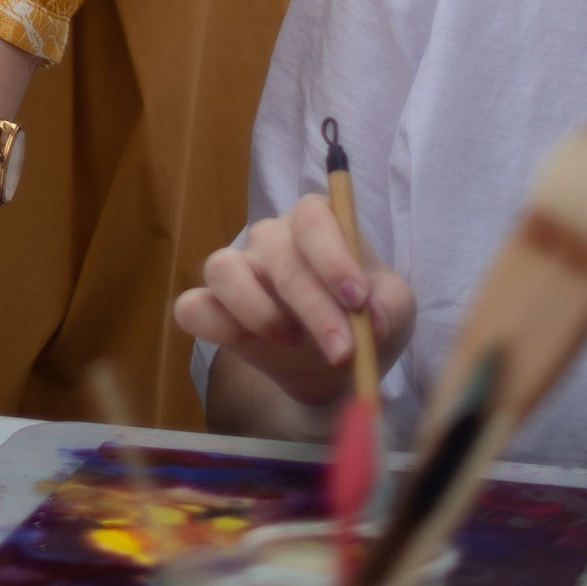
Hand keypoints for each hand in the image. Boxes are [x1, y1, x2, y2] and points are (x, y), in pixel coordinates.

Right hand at [172, 192, 416, 407]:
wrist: (335, 367)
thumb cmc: (365, 321)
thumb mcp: (394, 313)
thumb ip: (389, 309)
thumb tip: (371, 317)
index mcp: (317, 223)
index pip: (313, 217)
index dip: (332, 256)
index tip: (358, 300)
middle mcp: (272, 238)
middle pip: (278, 254)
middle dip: (314, 307)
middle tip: (343, 352)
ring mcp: (237, 269)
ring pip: (222, 268)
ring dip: (257, 309)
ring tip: (290, 341)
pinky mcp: (213, 309)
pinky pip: (192, 307)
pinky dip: (212, 323)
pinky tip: (244, 343)